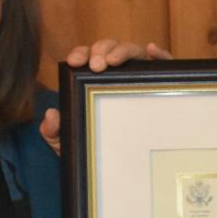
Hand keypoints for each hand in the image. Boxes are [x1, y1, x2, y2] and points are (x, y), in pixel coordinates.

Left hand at [39, 40, 174, 153]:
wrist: (121, 169)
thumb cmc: (94, 148)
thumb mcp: (68, 142)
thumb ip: (52, 131)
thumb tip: (52, 114)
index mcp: (93, 79)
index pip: (87, 57)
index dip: (81, 53)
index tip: (74, 61)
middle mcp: (117, 74)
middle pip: (110, 48)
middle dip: (101, 50)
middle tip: (96, 66)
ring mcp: (140, 78)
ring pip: (134, 52)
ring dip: (123, 50)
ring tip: (115, 61)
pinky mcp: (161, 86)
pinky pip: (164, 65)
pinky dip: (160, 53)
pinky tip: (152, 50)